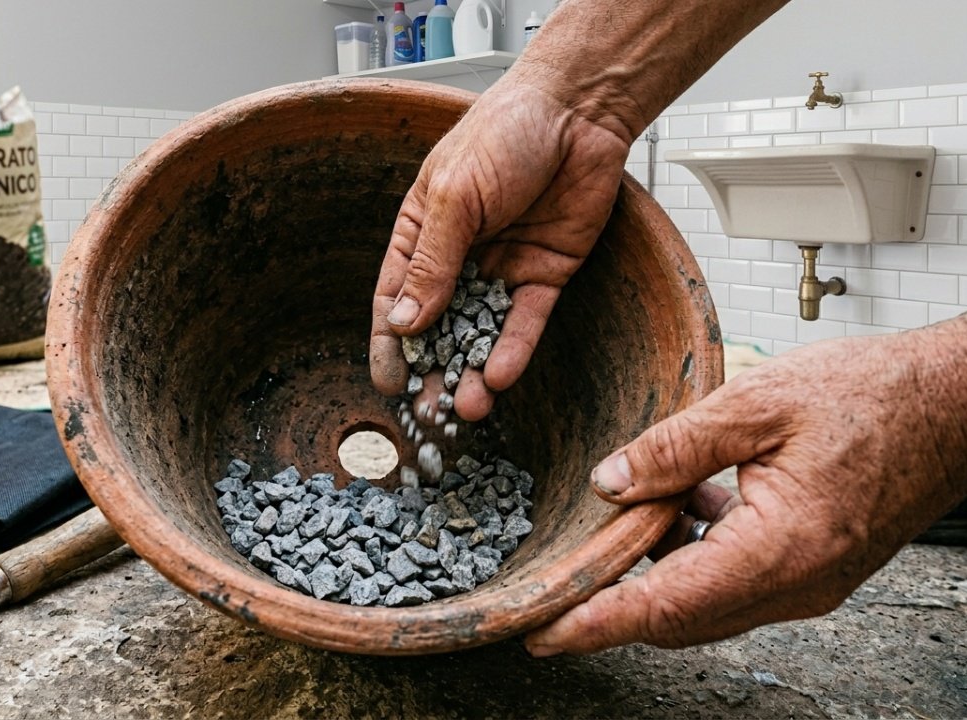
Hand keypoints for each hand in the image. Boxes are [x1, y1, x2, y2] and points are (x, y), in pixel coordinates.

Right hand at [369, 69, 631, 420]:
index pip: (395, 298)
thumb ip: (431, 263)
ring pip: (482, 332)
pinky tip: (500, 377)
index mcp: (422, 232)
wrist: (578, 112)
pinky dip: (513, 350)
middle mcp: (458, 256)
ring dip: (472, 371)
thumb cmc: (503, 134)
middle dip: (433, 370)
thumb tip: (404, 324)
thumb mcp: (454, 197)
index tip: (387, 385)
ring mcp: (502, 267)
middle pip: (439, 326)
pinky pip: (525, 321)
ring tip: (468, 408)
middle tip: (429, 412)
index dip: (389, 344)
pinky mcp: (544, 274)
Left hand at [526, 316, 966, 654]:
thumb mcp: (758, 401)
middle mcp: (798, 583)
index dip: (600, 620)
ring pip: (706, 604)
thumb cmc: (873, 394)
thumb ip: (676, 446)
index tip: (546, 631)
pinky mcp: (813, 568)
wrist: (955, 403)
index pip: (669, 604)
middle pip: (682, 618)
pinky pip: (736, 581)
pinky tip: (682, 506)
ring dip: (655, 576)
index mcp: (782, 547)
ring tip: (619, 525)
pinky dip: (694, 557)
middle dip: (614, 606)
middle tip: (558, 584)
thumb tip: (610, 482)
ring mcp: (810, 583)